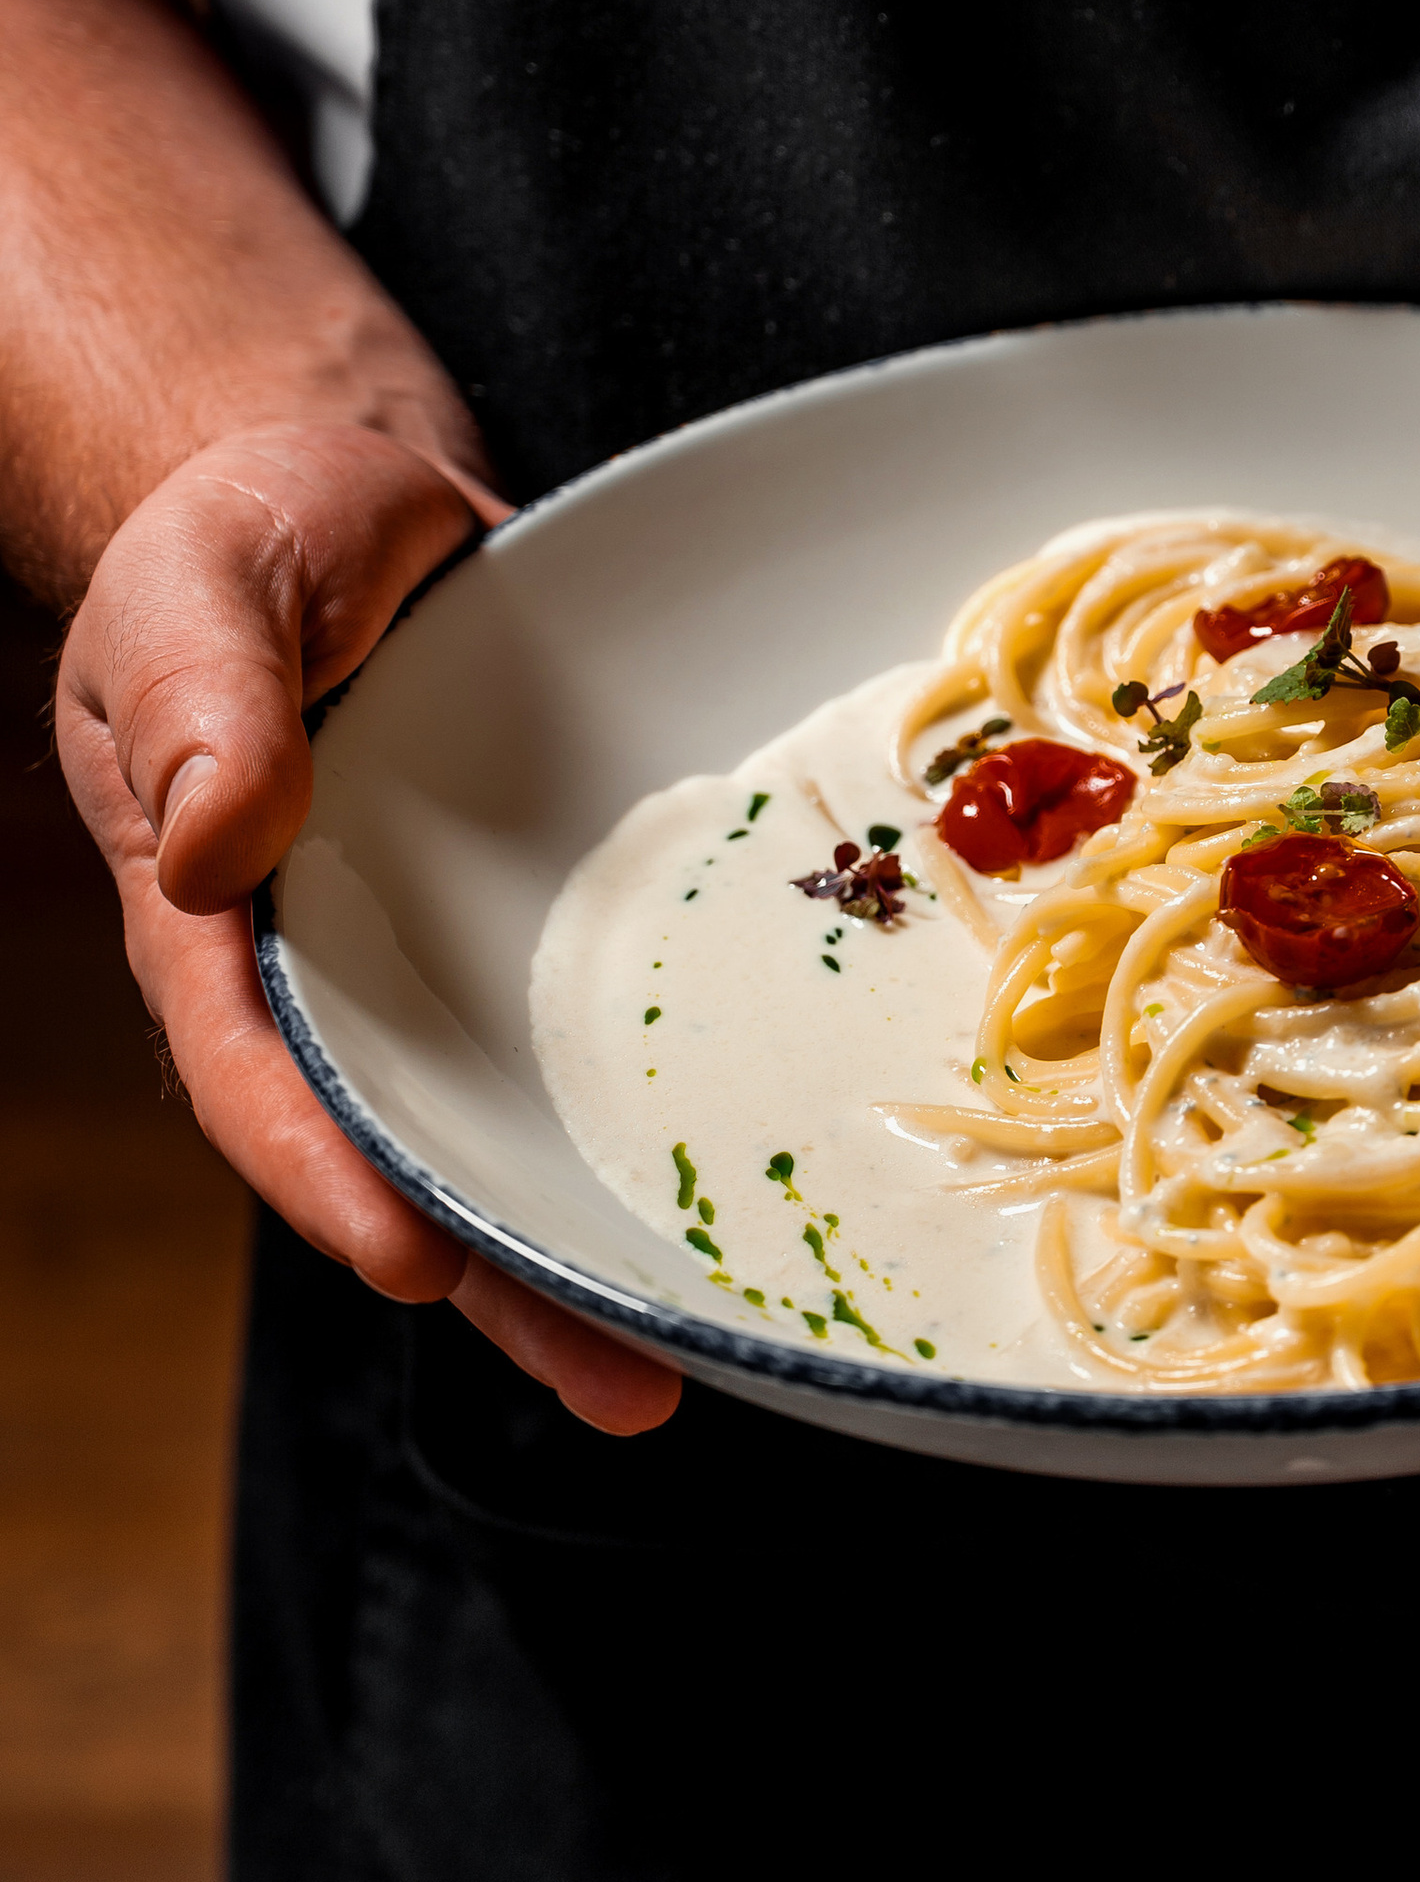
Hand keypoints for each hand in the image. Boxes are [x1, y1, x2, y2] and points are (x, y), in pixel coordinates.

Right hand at [56, 422, 680, 1433]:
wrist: (345, 493)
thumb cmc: (245, 537)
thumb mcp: (202, 586)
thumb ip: (205, 698)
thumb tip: (216, 838)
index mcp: (214, 921)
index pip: (260, 1075)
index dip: (332, 1176)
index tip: (417, 1262)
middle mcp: (333, 973)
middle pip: (407, 1155)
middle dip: (508, 1286)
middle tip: (627, 1389)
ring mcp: (441, 958)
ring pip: (513, 1126)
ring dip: (595, 1246)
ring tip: (698, 1365)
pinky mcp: (539, 919)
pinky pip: (597, 1028)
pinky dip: (665, 1106)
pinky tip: (756, 1185)